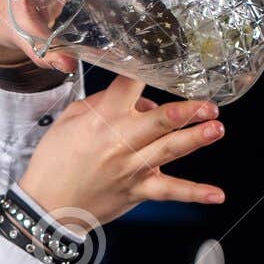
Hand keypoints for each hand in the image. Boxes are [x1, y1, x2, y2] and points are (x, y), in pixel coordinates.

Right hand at [19, 76, 226, 224]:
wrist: (47, 206)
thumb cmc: (55, 161)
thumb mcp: (69, 119)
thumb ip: (101, 102)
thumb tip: (135, 98)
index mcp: (103, 119)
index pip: (129, 85)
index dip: (147, 69)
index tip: (167, 57)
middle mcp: (120, 141)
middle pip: (159, 120)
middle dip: (186, 110)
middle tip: (208, 103)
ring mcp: (131, 168)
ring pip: (169, 149)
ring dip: (195, 138)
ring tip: (216, 128)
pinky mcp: (138, 191)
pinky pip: (170, 192)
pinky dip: (195, 194)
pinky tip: (217, 195)